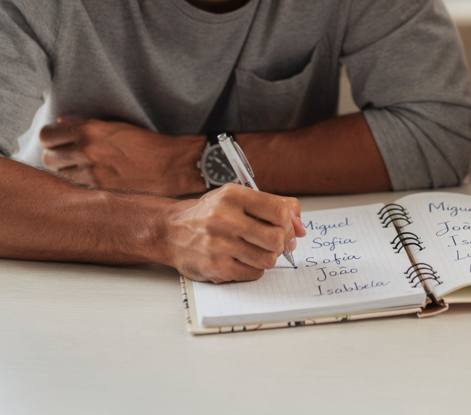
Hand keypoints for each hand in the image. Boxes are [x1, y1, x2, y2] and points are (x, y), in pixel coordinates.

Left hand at [40, 118, 204, 196]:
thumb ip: (86, 126)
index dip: (50, 138)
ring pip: (60, 176)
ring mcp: (91, 174)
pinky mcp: (99, 192)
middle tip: (67, 155)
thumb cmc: (148, 143)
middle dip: (56, 156)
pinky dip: (80, 185)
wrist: (174, 166)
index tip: (56, 139)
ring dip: (67, 172)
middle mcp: (86, 151)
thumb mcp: (117, 126)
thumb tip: (61, 123)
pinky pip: (76, 188)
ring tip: (83, 169)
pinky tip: (93, 180)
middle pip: (48, 158)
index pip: (47, 135)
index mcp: (90, 130)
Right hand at [161, 184, 306, 282]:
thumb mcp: (237, 198)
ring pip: (268, 259)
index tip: (286, 225)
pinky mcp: (216, 268)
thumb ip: (273, 206)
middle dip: (281, 242)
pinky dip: (254, 269)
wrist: (170, 231)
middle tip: (273, 240)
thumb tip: (301, 228)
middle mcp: (224, 219)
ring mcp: (219, 246)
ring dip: (268, 256)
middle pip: (277, 238)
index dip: (290, 222)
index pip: (280, 211)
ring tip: (255, 249)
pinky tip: (242, 259)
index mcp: (233, 196)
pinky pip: (254, 274)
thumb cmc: (208, 214)